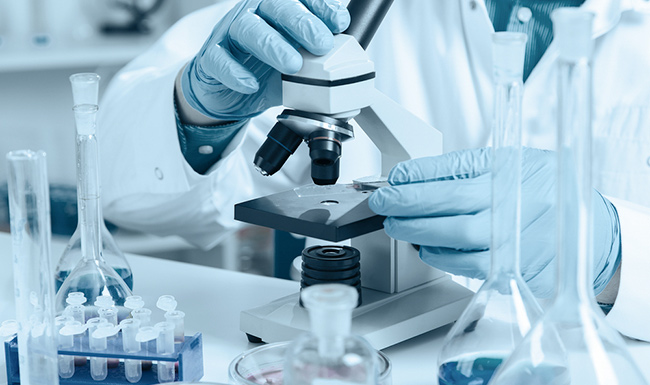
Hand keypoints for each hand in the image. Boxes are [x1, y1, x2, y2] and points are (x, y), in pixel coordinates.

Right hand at [180, 0, 349, 120]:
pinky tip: (251, 83)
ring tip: (293, 65)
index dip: (321, 7)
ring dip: (273, 45)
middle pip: (276, 6)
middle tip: (321, 44)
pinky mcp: (211, 58)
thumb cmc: (265, 70)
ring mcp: (230, 33)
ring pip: (247, 28)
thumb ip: (319, 60)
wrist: (228, 92)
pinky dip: (235, 72)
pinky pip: (219, 59)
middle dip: (302, 23)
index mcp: (277, 10)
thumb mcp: (298, 64)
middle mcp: (254, 14)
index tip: (340, 24)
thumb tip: (350, 69)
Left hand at [368, 147, 620, 297]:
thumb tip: (414, 176)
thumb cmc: (546, 192)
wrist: (591, 232)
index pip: (454, 170)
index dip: (416, 175)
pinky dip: (436, 255)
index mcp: (512, 171)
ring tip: (397, 224)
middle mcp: (513, 205)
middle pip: (447, 205)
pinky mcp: (511, 269)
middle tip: (383, 203)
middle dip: (405, 204)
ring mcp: (513, 240)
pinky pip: (463, 265)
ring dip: (415, 232)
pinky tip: (425, 245)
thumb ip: (466, 168)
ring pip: (451, 239)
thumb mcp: (514, 162)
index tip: (394, 177)